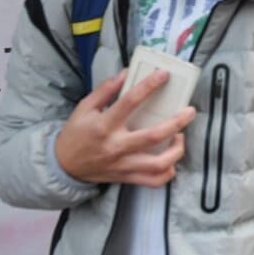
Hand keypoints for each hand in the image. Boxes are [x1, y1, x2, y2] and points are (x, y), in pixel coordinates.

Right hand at [55, 69, 196, 186]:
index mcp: (104, 125)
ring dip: (177, 150)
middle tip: (190, 111)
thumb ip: (105, 90)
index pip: (130, 102)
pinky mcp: (126, 178)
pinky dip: (168, 173)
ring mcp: (122, 165)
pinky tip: (171, 160)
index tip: (164, 75)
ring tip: (181, 137)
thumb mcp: (84, 107)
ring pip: (158, 164)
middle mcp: (116, 146)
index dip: (149, 86)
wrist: (63, 166)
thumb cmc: (76, 133)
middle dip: (177, 123)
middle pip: (153, 137)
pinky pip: (154, 181)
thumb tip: (126, 72)